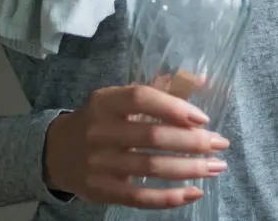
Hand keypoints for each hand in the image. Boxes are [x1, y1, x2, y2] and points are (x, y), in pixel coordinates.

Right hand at [43, 83, 230, 208]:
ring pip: (151, 167)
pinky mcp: (100, 190)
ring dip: (190, 169)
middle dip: (193, 142)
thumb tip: (201, 81)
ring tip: (216, 167)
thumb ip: (158, 90)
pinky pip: (140, 197)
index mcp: (105, 102)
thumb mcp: (119, 99)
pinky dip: (170, 197)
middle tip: (220, 145)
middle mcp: (99, 131)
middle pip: (153, 136)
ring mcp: (98, 163)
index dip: (174, 107)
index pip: (141, 98)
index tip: (203, 118)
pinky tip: (194, 192)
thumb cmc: (101, 120)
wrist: (57, 152)